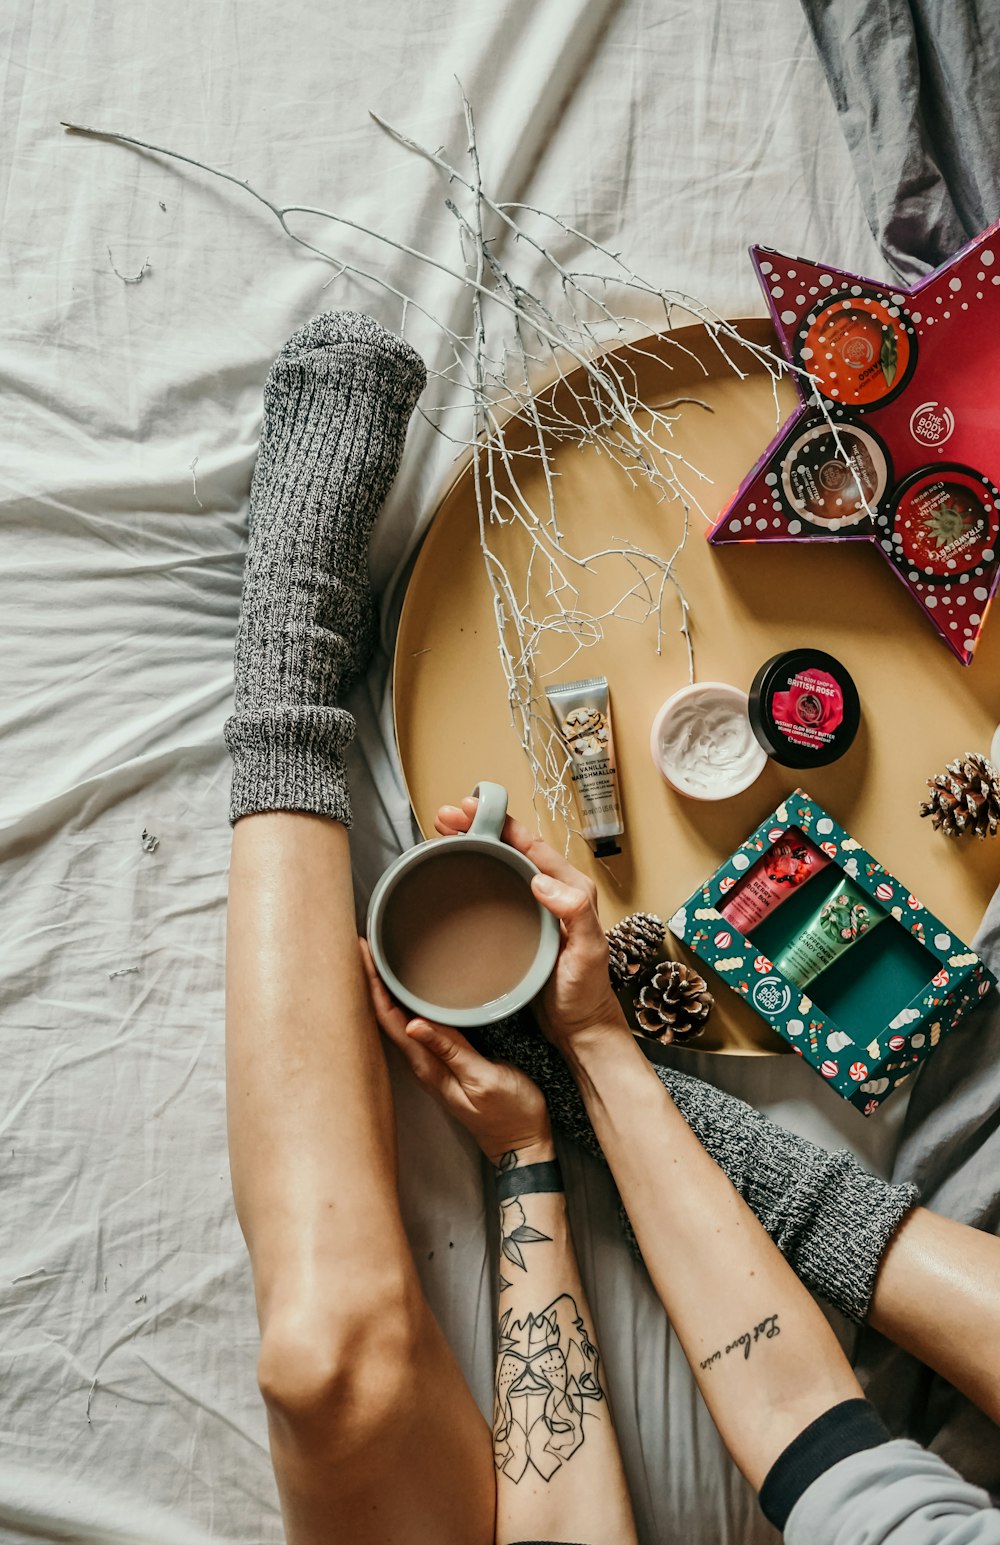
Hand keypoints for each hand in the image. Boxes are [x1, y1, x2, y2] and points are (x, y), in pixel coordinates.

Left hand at [360, 940, 552, 1165]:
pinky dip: (404, 1005)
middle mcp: (422, 1066)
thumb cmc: (510, 1112)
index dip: (374, 986)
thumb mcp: (485, 1079)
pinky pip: (415, 1029)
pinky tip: (407, 994)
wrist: (523, 1143)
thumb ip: (452, 1051)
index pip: (390, 1020)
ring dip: (385, 993)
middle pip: (386, 1019)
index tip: (363, 954)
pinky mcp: (445, 1064)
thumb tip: (414, 1024)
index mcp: (427, 1067)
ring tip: (375, 962)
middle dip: (371, 983)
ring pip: (398, 1023)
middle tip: (361, 947)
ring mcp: (432, 1066)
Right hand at [434, 796, 629, 1053]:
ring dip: (473, 847)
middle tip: (444, 818)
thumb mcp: (587, 952)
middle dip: (479, 828)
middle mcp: (553, 893)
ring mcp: (535, 909)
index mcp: (570, 889)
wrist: (580, 1028)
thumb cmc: (586, 992)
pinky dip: (475, 875)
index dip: (501, 824)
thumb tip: (540, 880)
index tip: (471, 810)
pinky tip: (454, 875)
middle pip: (512, 849)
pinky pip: (496, 891)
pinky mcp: (520, 927)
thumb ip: (574, 913)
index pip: (531, 845)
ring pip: (501, 866)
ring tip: (441, 836)